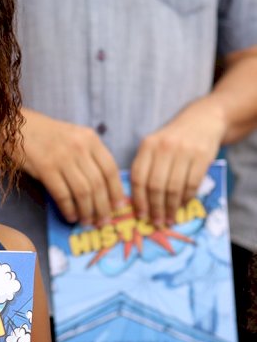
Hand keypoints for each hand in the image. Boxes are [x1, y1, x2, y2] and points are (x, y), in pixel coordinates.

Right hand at [21, 109, 124, 225]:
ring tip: (87, 222)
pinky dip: (68, 209)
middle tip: (103, 222)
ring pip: (83, 191)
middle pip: (98, 184)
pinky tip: (70, 216)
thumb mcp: (74, 137)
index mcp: (90, 139)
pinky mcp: (45, 168)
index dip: (116, 191)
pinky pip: (62, 194)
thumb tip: (102, 185)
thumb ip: (89, 155)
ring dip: (87, 211)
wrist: (17, 127)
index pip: (110, 169)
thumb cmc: (46, 135)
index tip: (118, 207)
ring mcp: (62, 158)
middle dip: (103, 207)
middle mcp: (80, 148)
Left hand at [130, 97, 224, 226]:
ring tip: (169, 219)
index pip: (138, 177)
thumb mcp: (154, 146)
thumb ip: (146, 168)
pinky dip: (186, 198)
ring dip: (171, 207)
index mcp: (147, 146)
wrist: (203, 119)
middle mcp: (164, 147)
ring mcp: (184, 150)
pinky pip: (192, 183)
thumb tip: (137, 202)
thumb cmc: (173, 139)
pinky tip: (183, 206)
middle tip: (156, 222)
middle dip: (155, 208)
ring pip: (174, 187)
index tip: (140, 216)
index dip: (138, 200)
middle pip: (155, 185)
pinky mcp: (202, 155)